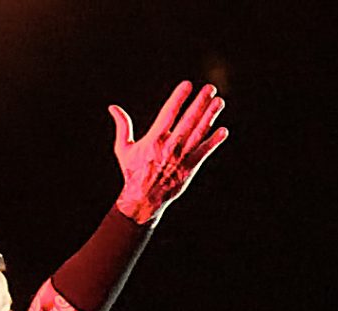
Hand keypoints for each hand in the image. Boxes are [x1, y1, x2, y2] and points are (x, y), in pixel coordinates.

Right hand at [110, 82, 228, 221]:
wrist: (143, 198)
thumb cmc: (133, 172)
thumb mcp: (124, 148)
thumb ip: (123, 126)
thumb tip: (113, 107)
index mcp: (154, 139)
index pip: (169, 113)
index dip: (179, 98)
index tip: (187, 84)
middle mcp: (170, 146)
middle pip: (188, 120)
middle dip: (200, 103)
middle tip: (210, 88)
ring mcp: (182, 157)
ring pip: (199, 133)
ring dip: (210, 117)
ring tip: (219, 102)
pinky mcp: (190, 168)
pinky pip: (204, 152)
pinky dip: (214, 141)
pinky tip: (223, 131)